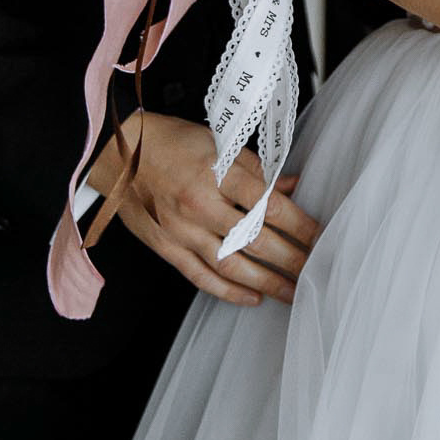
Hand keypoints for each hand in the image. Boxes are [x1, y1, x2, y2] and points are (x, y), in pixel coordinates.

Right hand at [88, 112, 317, 306]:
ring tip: (291, 292)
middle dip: (290, 258)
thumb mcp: (220, 142)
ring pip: (231, 265)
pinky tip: (252, 297)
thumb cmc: (171, 142)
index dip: (299, 224)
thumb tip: (292, 187)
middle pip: (255, 239)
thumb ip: (257, 168)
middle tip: (315, 269)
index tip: (320, 235)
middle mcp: (200, 204)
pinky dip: (228, 291)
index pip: (269, 205)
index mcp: (217, 173)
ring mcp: (182, 230)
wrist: (118, 152)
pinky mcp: (167, 248)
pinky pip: (201, 277)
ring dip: (266, 282)